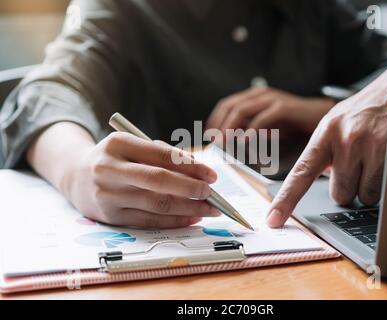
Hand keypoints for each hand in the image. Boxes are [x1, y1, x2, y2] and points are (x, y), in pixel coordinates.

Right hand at [62, 132, 219, 228]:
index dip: (190, 166)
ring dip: (187, 208)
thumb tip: (199, 173)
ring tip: (208, 209)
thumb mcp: (132, 146)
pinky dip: (173, 221)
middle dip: (190, 188)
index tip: (212, 175)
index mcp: (118, 143)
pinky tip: (190, 219)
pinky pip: (148, 221)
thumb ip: (161, 155)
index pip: (161, 155)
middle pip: (158, 180)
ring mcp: (107, 194)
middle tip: (211, 194)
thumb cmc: (116, 159)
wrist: (75, 176)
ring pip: (156, 203)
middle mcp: (109, 168)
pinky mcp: (109, 216)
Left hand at [206, 87, 335, 136]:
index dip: (214, 120)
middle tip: (212, 141)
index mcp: (254, 98)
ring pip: (242, 109)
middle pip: (230, 106)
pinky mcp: (285, 107)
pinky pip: (263, 117)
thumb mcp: (267, 128)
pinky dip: (252, 130)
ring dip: (229, 127)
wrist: (322, 116)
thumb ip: (250, 132)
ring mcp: (272, 99)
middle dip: (218, 124)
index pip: (226, 105)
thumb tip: (231, 143)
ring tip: (223, 142)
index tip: (208, 136)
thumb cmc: (294, 124)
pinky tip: (246, 141)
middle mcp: (260, 95)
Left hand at [266, 62, 386, 227]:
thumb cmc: (364, 111)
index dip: (286, 200)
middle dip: (348, 186)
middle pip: (338, 194)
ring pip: (361, 196)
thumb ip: (322, 153)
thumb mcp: (335, 125)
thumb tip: (310, 184)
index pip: (300, 173)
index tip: (274, 220)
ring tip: (373, 159)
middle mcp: (343, 140)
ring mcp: (368, 147)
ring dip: (366, 186)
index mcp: (324, 134)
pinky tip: (385, 162)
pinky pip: (380, 191)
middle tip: (357, 165)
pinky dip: (382, 184)